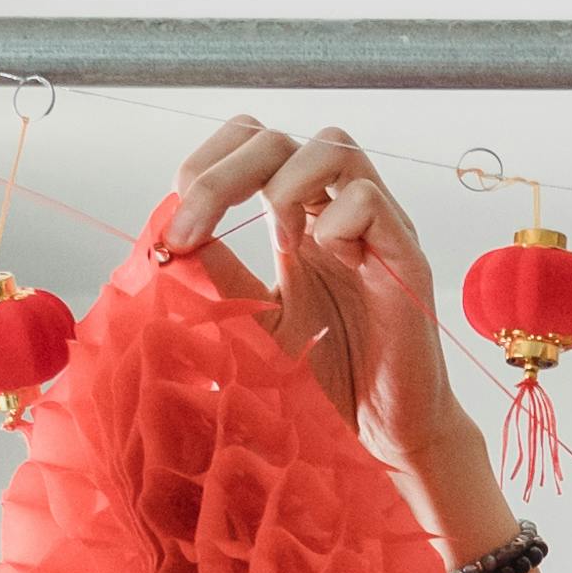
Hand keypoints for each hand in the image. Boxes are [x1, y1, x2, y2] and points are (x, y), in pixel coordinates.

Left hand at [151, 118, 461, 481]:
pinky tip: (328, 262)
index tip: (176, 229)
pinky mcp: (405, 255)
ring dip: (285, 186)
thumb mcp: (252, 319)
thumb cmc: (324, 378)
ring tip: (280, 246)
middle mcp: (334, 210)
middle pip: (277, 139)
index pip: (249, 145)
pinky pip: (369, 200)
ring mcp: (373, 227)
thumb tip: (167, 236)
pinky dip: (336, 223)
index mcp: (296, 217)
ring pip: (331, 146)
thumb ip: (218, 275)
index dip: (206, 166)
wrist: (379, 433)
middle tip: (194, 229)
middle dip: (223, 174)